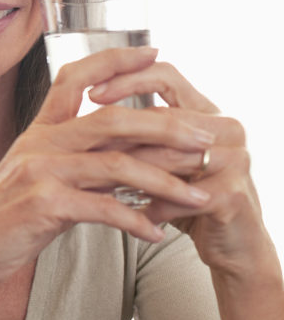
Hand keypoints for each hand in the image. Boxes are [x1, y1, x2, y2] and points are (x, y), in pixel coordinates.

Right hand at [0, 47, 212, 295]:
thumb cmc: (2, 221)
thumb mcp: (37, 182)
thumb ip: (77, 166)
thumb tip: (125, 163)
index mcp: (37, 132)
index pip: (74, 78)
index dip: (114, 59)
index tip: (152, 51)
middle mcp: (38, 144)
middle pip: (111, 118)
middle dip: (166, 124)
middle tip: (205, 135)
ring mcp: (39, 172)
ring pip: (116, 164)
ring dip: (166, 181)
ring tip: (198, 196)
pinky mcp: (43, 206)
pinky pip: (104, 209)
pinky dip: (136, 221)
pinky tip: (157, 234)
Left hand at [87, 58, 277, 278]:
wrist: (231, 244)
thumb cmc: (188, 196)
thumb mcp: (161, 159)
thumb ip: (137, 134)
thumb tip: (83, 114)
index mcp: (205, 111)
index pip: (165, 76)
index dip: (128, 79)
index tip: (92, 94)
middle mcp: (225, 127)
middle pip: (163, 117)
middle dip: (119, 131)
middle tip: (84, 141)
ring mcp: (235, 159)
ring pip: (169, 156)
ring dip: (130, 171)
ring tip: (94, 180)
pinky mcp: (233, 194)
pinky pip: (181, 197)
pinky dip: (152, 207)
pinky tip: (131, 215)